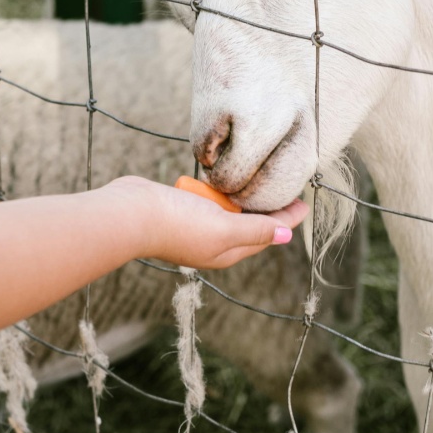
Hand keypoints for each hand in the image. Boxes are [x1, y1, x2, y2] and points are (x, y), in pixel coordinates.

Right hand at [104, 176, 308, 269]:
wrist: (129, 213)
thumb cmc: (177, 224)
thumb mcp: (224, 228)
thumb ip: (255, 230)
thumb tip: (286, 236)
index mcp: (228, 252)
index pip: (266, 234)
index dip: (286, 219)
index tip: (303, 201)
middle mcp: (214, 242)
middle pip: (250, 224)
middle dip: (268, 208)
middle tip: (287, 186)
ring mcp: (197, 226)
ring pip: (229, 211)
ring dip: (242, 198)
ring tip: (261, 180)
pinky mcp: (181, 209)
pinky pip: (208, 201)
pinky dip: (218, 192)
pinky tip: (224, 180)